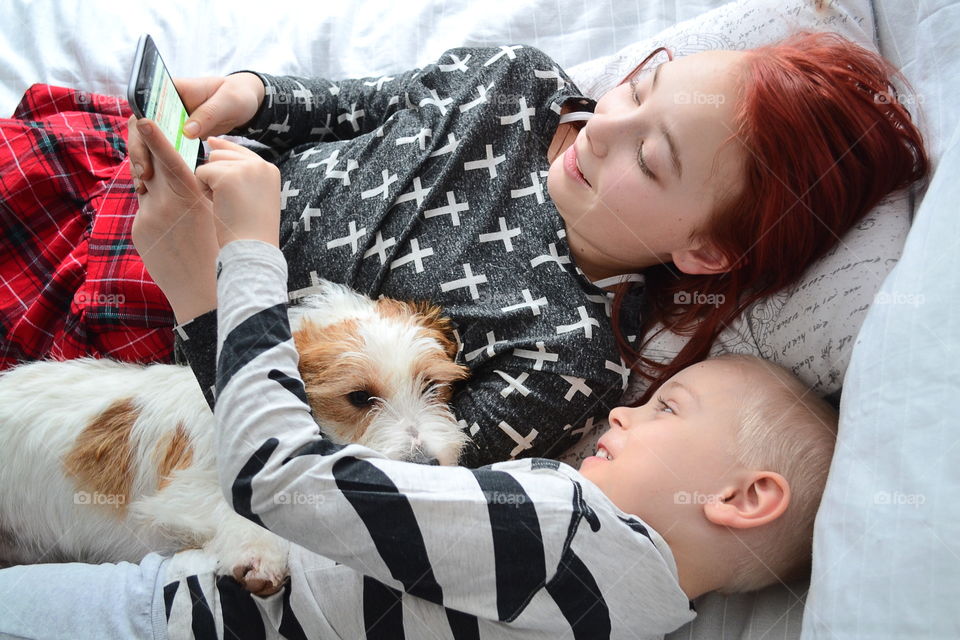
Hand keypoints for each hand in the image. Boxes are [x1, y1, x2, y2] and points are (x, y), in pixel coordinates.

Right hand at [128, 73, 264, 183]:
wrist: (246, 102)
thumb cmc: (237, 95)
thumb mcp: (227, 102)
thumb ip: (208, 114)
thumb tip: (187, 131)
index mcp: (173, 90)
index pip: (145, 106)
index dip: (140, 128)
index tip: (146, 148)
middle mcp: (167, 105)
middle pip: (142, 127)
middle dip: (139, 150)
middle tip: (144, 174)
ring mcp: (172, 122)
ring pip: (148, 141)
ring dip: (144, 161)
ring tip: (144, 185)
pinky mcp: (179, 135)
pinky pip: (163, 149)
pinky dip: (158, 164)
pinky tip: (154, 184)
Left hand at [128, 116, 218, 323]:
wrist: (206, 293)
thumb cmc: (224, 252)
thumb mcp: (218, 214)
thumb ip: (203, 189)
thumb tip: (194, 170)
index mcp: (189, 198)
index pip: (169, 159)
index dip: (156, 137)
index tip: (143, 118)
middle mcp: (164, 205)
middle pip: (150, 166)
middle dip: (149, 152)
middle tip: (147, 134)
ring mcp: (148, 219)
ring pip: (146, 187)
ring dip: (154, 181)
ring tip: (170, 190)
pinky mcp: (139, 232)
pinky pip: (145, 209)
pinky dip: (155, 206)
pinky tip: (171, 221)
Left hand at [195, 137, 280, 248]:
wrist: (253, 248)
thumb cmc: (251, 231)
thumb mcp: (255, 196)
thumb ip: (242, 174)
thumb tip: (212, 145)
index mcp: (269, 170)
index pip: (240, 151)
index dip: (224, 152)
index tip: (213, 148)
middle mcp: (259, 164)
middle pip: (221, 154)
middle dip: (216, 175)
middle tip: (229, 202)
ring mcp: (244, 168)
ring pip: (210, 162)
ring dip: (209, 183)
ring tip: (225, 205)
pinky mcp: (227, 175)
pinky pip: (200, 173)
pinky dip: (204, 191)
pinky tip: (219, 206)